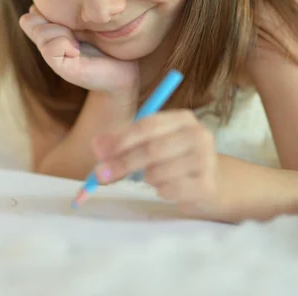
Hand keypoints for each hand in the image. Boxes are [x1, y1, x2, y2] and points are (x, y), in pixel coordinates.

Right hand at [20, 5, 138, 94]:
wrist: (127, 68)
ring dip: (61, 31)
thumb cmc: (111, 40)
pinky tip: (78, 51)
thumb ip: (72, 9)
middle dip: (50, 17)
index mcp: (53, 27)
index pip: (33, 10)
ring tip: (79, 40)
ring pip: (39, 32)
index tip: (73, 14)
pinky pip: (49, 48)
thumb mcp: (90, 18)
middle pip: (29, 20)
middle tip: (75, 27)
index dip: (47, 7)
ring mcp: (52, 56)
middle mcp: (49, 41)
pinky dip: (65, 44)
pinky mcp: (60, 69)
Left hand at [92, 110, 218, 214]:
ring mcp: (206, 159)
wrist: (213, 182)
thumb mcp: (150, 143)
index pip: (147, 125)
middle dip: (123, 163)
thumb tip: (97, 145)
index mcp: (182, 118)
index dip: (121, 139)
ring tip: (149, 177)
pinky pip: (170, 190)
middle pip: (152, 149)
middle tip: (100, 174)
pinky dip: (160, 191)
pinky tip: (166, 188)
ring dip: (145, 178)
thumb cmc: (174, 159)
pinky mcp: (207, 185)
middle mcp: (198, 134)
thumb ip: (123, 142)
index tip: (99, 152)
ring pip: (159, 172)